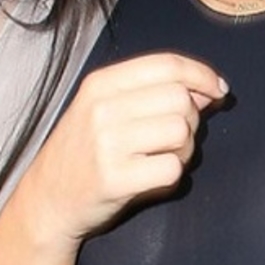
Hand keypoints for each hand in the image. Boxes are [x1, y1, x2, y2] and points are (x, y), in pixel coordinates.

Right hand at [18, 52, 227, 248]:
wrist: (46, 200)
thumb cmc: (83, 152)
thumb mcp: (103, 108)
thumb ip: (153, 92)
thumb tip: (208, 88)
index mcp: (101, 84)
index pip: (167, 65)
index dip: (201, 74)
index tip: (218, 89)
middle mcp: (102, 108)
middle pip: (180, 99)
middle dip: (191, 119)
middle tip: (175, 137)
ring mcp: (107, 144)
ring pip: (181, 132)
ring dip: (184, 149)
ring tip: (162, 158)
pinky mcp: (115, 179)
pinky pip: (172, 169)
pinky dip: (172, 175)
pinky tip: (152, 177)